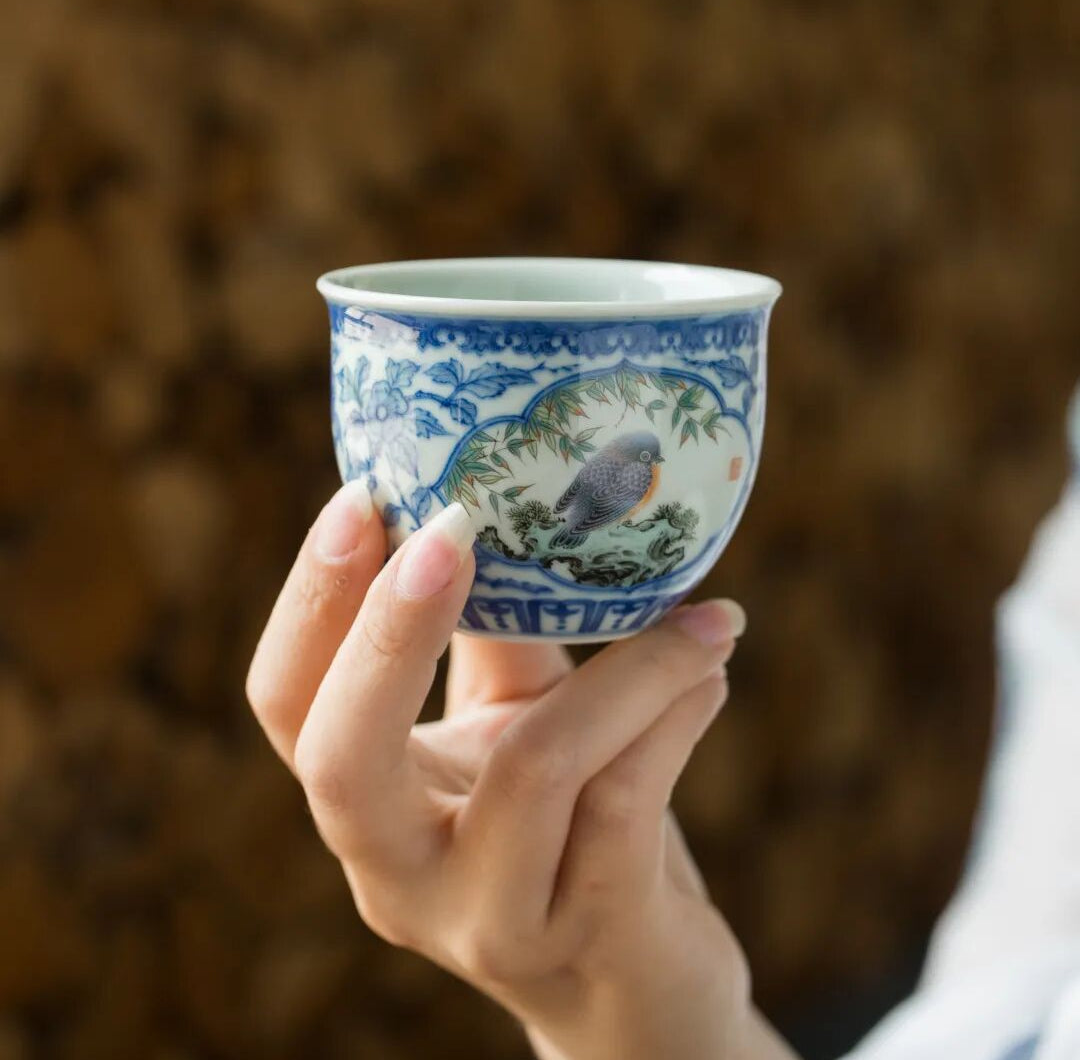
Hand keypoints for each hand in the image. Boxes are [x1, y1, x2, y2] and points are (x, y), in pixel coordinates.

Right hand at [246, 484, 797, 1059]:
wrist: (636, 981)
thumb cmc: (568, 826)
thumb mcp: (516, 725)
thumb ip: (503, 635)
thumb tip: (522, 502)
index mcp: (369, 806)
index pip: (288, 705)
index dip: (312, 602)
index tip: (364, 498)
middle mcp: (398, 877)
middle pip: (343, 759)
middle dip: (390, 630)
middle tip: (456, 528)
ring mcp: (487, 920)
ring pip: (534, 767)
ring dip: (630, 670)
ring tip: (699, 618)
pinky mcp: (585, 941)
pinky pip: (625, 801)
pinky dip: (675, 712)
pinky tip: (711, 669)